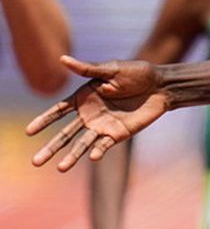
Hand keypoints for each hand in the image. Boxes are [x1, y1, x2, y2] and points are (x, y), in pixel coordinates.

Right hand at [26, 56, 168, 170]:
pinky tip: (93, 157)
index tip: (29, 132)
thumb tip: (62, 59)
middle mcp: (89, 114)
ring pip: (82, 144)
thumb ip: (88, 70)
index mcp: (83, 98)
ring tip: (60, 169)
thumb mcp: (111, 69)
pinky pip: (105, 145)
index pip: (58, 112)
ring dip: (71, 156)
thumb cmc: (136, 73)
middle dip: (51, 147)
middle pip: (65, 134)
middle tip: (35, 162)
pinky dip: (98, 151)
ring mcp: (103, 126)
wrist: (161, 85)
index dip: (44, 121)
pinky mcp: (118, 134)